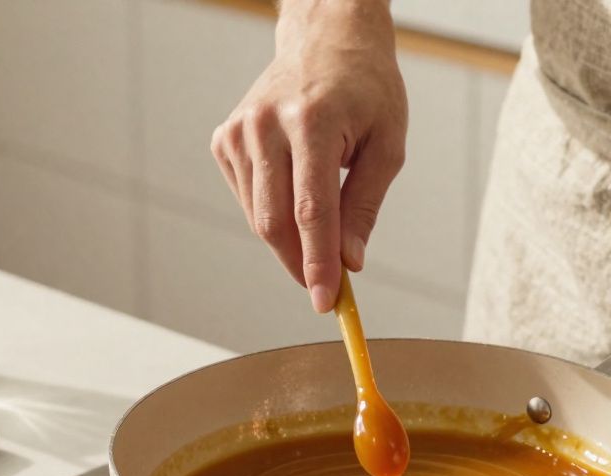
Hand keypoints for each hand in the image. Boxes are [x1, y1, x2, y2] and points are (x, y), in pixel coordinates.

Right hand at [211, 1, 406, 311]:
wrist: (326, 39)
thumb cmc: (365, 89)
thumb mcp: (386, 144)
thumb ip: (364, 205)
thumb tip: (350, 262)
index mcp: (311, 121)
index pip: (310, 210)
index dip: (317, 263)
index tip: (326, 301)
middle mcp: (265, 124)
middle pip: (274, 221)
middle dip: (301, 264)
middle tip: (327, 291)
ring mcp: (238, 131)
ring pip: (258, 216)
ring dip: (289, 242)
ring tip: (321, 237)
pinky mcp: (224, 140)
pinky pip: (248, 199)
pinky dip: (272, 215)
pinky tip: (295, 196)